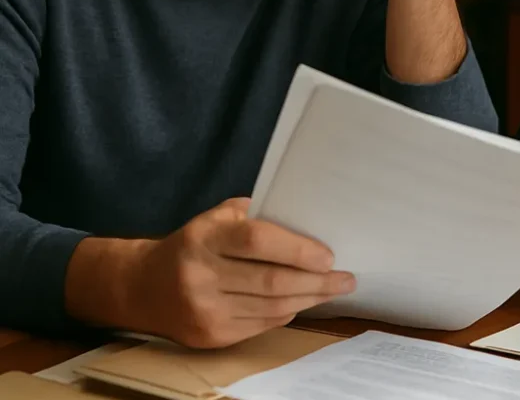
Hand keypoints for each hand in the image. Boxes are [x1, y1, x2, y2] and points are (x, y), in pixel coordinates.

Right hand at [124, 198, 355, 347]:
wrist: (141, 286)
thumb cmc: (194, 243)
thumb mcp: (217, 217)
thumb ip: (258, 215)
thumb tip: (310, 222)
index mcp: (205, 237)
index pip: (258, 241)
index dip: (297, 249)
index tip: (329, 255)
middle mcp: (201, 274)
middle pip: (271, 281)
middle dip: (317, 281)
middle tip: (346, 278)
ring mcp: (204, 309)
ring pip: (271, 307)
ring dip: (309, 298)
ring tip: (334, 289)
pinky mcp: (209, 335)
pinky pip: (261, 324)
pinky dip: (287, 311)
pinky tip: (302, 301)